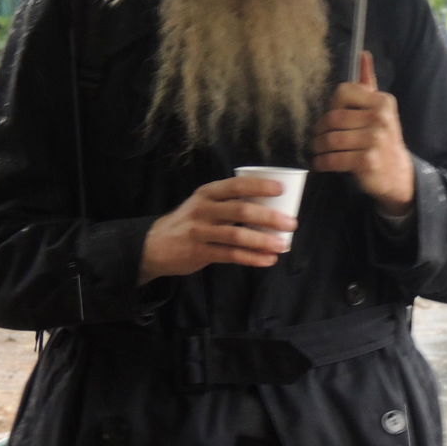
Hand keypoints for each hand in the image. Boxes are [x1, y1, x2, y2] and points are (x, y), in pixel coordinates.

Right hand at [138, 176, 296, 284]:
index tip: (282, 189)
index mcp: (208, 192)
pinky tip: (267, 260)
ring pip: (237, 236)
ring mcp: (200, 231)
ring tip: (283, 245)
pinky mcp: (199, 252)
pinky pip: (230, 255)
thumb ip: (228, 203)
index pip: (237, 185)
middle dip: (268, 217)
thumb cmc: (190, 221)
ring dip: (263, 241)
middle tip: (291, 223)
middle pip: (240, 211)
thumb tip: (269, 205)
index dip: (260, 186)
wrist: (155, 244)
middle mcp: (203, 209)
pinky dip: (251, 258)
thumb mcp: (204, 204)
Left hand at [310, 51, 414, 215]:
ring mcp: (375, 139)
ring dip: (318, 147)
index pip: (342, 92)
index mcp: (382, 101)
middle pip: (332, 118)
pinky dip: (322, 162)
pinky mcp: (367, 160)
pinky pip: (333, 159)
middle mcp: (380, 118)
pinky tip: (321, 163)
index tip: (331, 118)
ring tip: (317, 150)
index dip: (331, 106)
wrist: (397, 174)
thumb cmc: (383, 138)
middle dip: (319, 130)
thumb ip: (368, 83)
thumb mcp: (380, 109)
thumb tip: (363, 53)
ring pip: (330, 139)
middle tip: (317, 138)